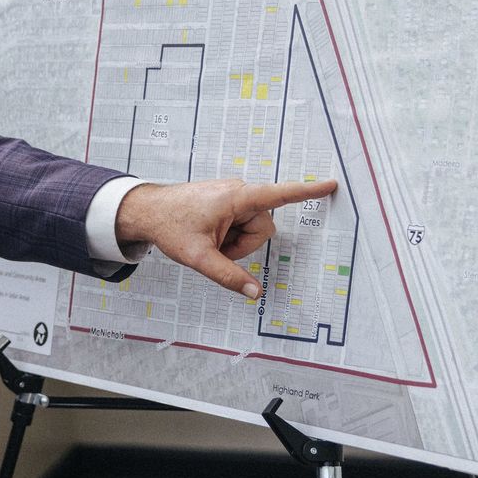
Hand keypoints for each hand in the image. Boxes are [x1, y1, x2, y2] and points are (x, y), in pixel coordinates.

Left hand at [115, 178, 340, 298]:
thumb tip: (255, 292)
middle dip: (244, 244)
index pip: (279, 195)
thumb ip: (229, 276)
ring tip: (209, 240)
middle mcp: (238, 192)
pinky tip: (209, 235)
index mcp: (236, 197)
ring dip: (235, 241)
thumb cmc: (169, 226)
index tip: (331, 184)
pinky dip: (229, 236)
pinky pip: (241, 224)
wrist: (146, 211)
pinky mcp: (227, 202)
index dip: (307, 191)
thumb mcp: (198, 257)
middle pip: (262, 227)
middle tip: (215, 247)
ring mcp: (232, 196)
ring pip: (252, 228)